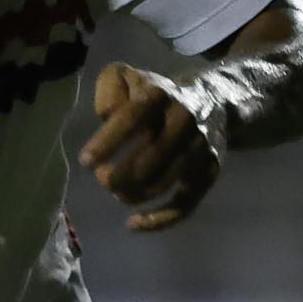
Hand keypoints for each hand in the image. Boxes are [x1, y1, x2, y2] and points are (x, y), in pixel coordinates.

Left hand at [78, 61, 225, 232]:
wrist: (217, 99)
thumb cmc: (158, 93)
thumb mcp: (129, 77)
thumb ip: (109, 89)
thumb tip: (106, 116)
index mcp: (161, 94)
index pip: (133, 117)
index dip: (108, 141)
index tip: (85, 162)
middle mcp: (185, 120)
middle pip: (150, 157)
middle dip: (118, 175)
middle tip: (102, 178)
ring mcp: (200, 148)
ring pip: (165, 182)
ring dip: (134, 193)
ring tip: (117, 191)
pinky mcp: (210, 171)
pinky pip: (187, 202)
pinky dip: (160, 218)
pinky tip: (133, 224)